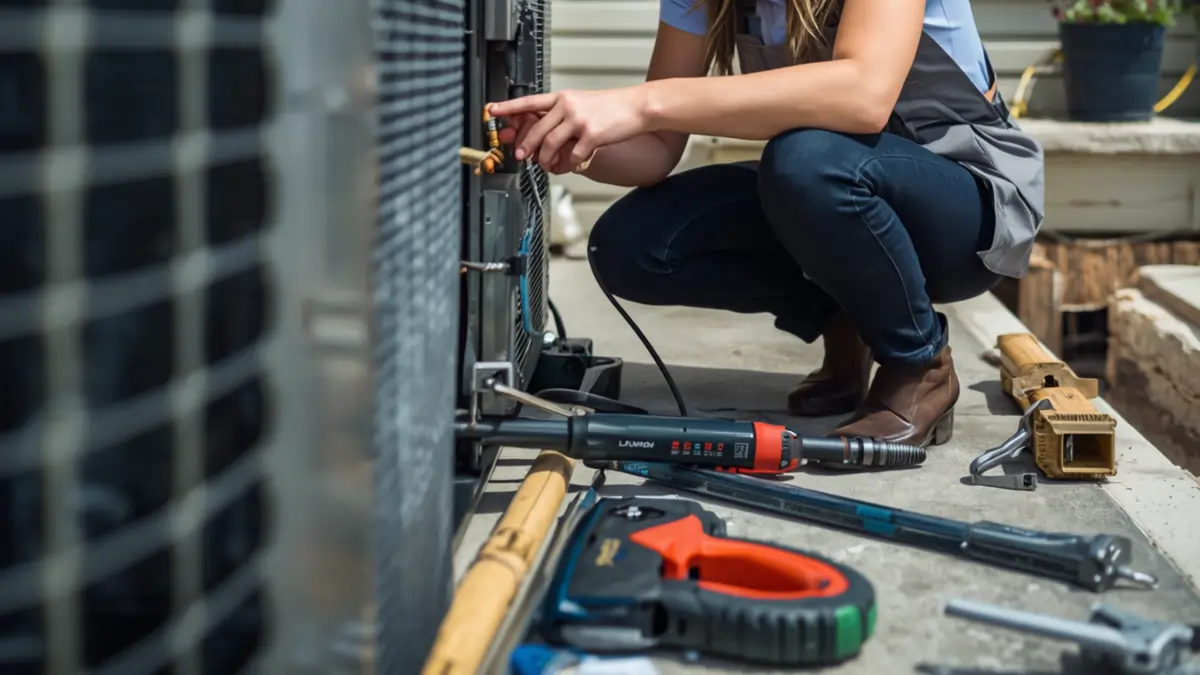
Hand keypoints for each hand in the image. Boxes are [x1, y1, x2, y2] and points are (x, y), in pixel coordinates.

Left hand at [488, 87, 649, 173]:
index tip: (492, 110)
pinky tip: (567, 166)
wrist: (636, 107)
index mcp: (562, 97)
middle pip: (536, 129)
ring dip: (544, 159)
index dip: (509, 107)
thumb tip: (542, 133)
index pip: (529, 101)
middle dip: (525, 146)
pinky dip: (567, 165)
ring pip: (550, 145)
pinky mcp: (592, 135)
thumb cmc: (610, 107)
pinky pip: (572, 156)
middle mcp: (567, 106)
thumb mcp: (581, 103)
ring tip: (545, 165)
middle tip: (519, 156)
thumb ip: (561, 115)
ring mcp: (579, 121)